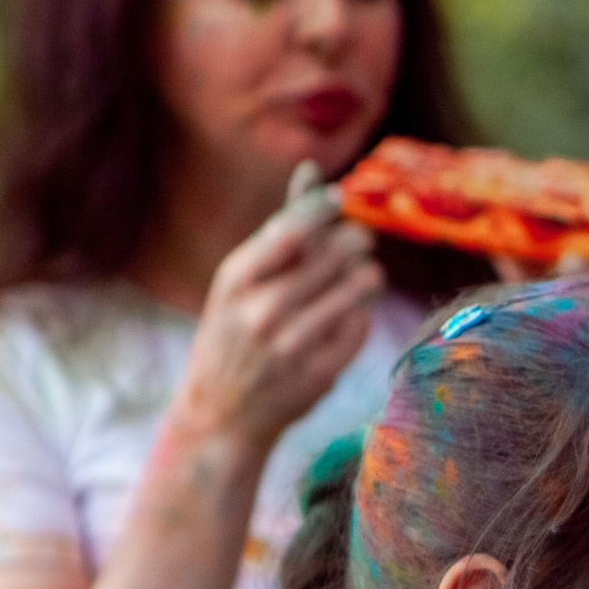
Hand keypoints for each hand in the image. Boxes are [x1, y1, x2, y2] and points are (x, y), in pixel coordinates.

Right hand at [170, 198, 384, 451]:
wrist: (220, 416)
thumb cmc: (232, 335)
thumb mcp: (238, 283)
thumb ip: (278, 233)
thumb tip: (309, 172)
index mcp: (235, 280)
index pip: (290, 230)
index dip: (324, 209)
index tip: (342, 200)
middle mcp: (260, 311)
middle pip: (332, 256)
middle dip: (355, 242)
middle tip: (360, 242)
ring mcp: (290, 346)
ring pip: (355, 290)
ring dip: (367, 276)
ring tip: (365, 275)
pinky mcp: (318, 374)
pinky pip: (359, 328)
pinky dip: (361, 316)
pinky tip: (352, 315)